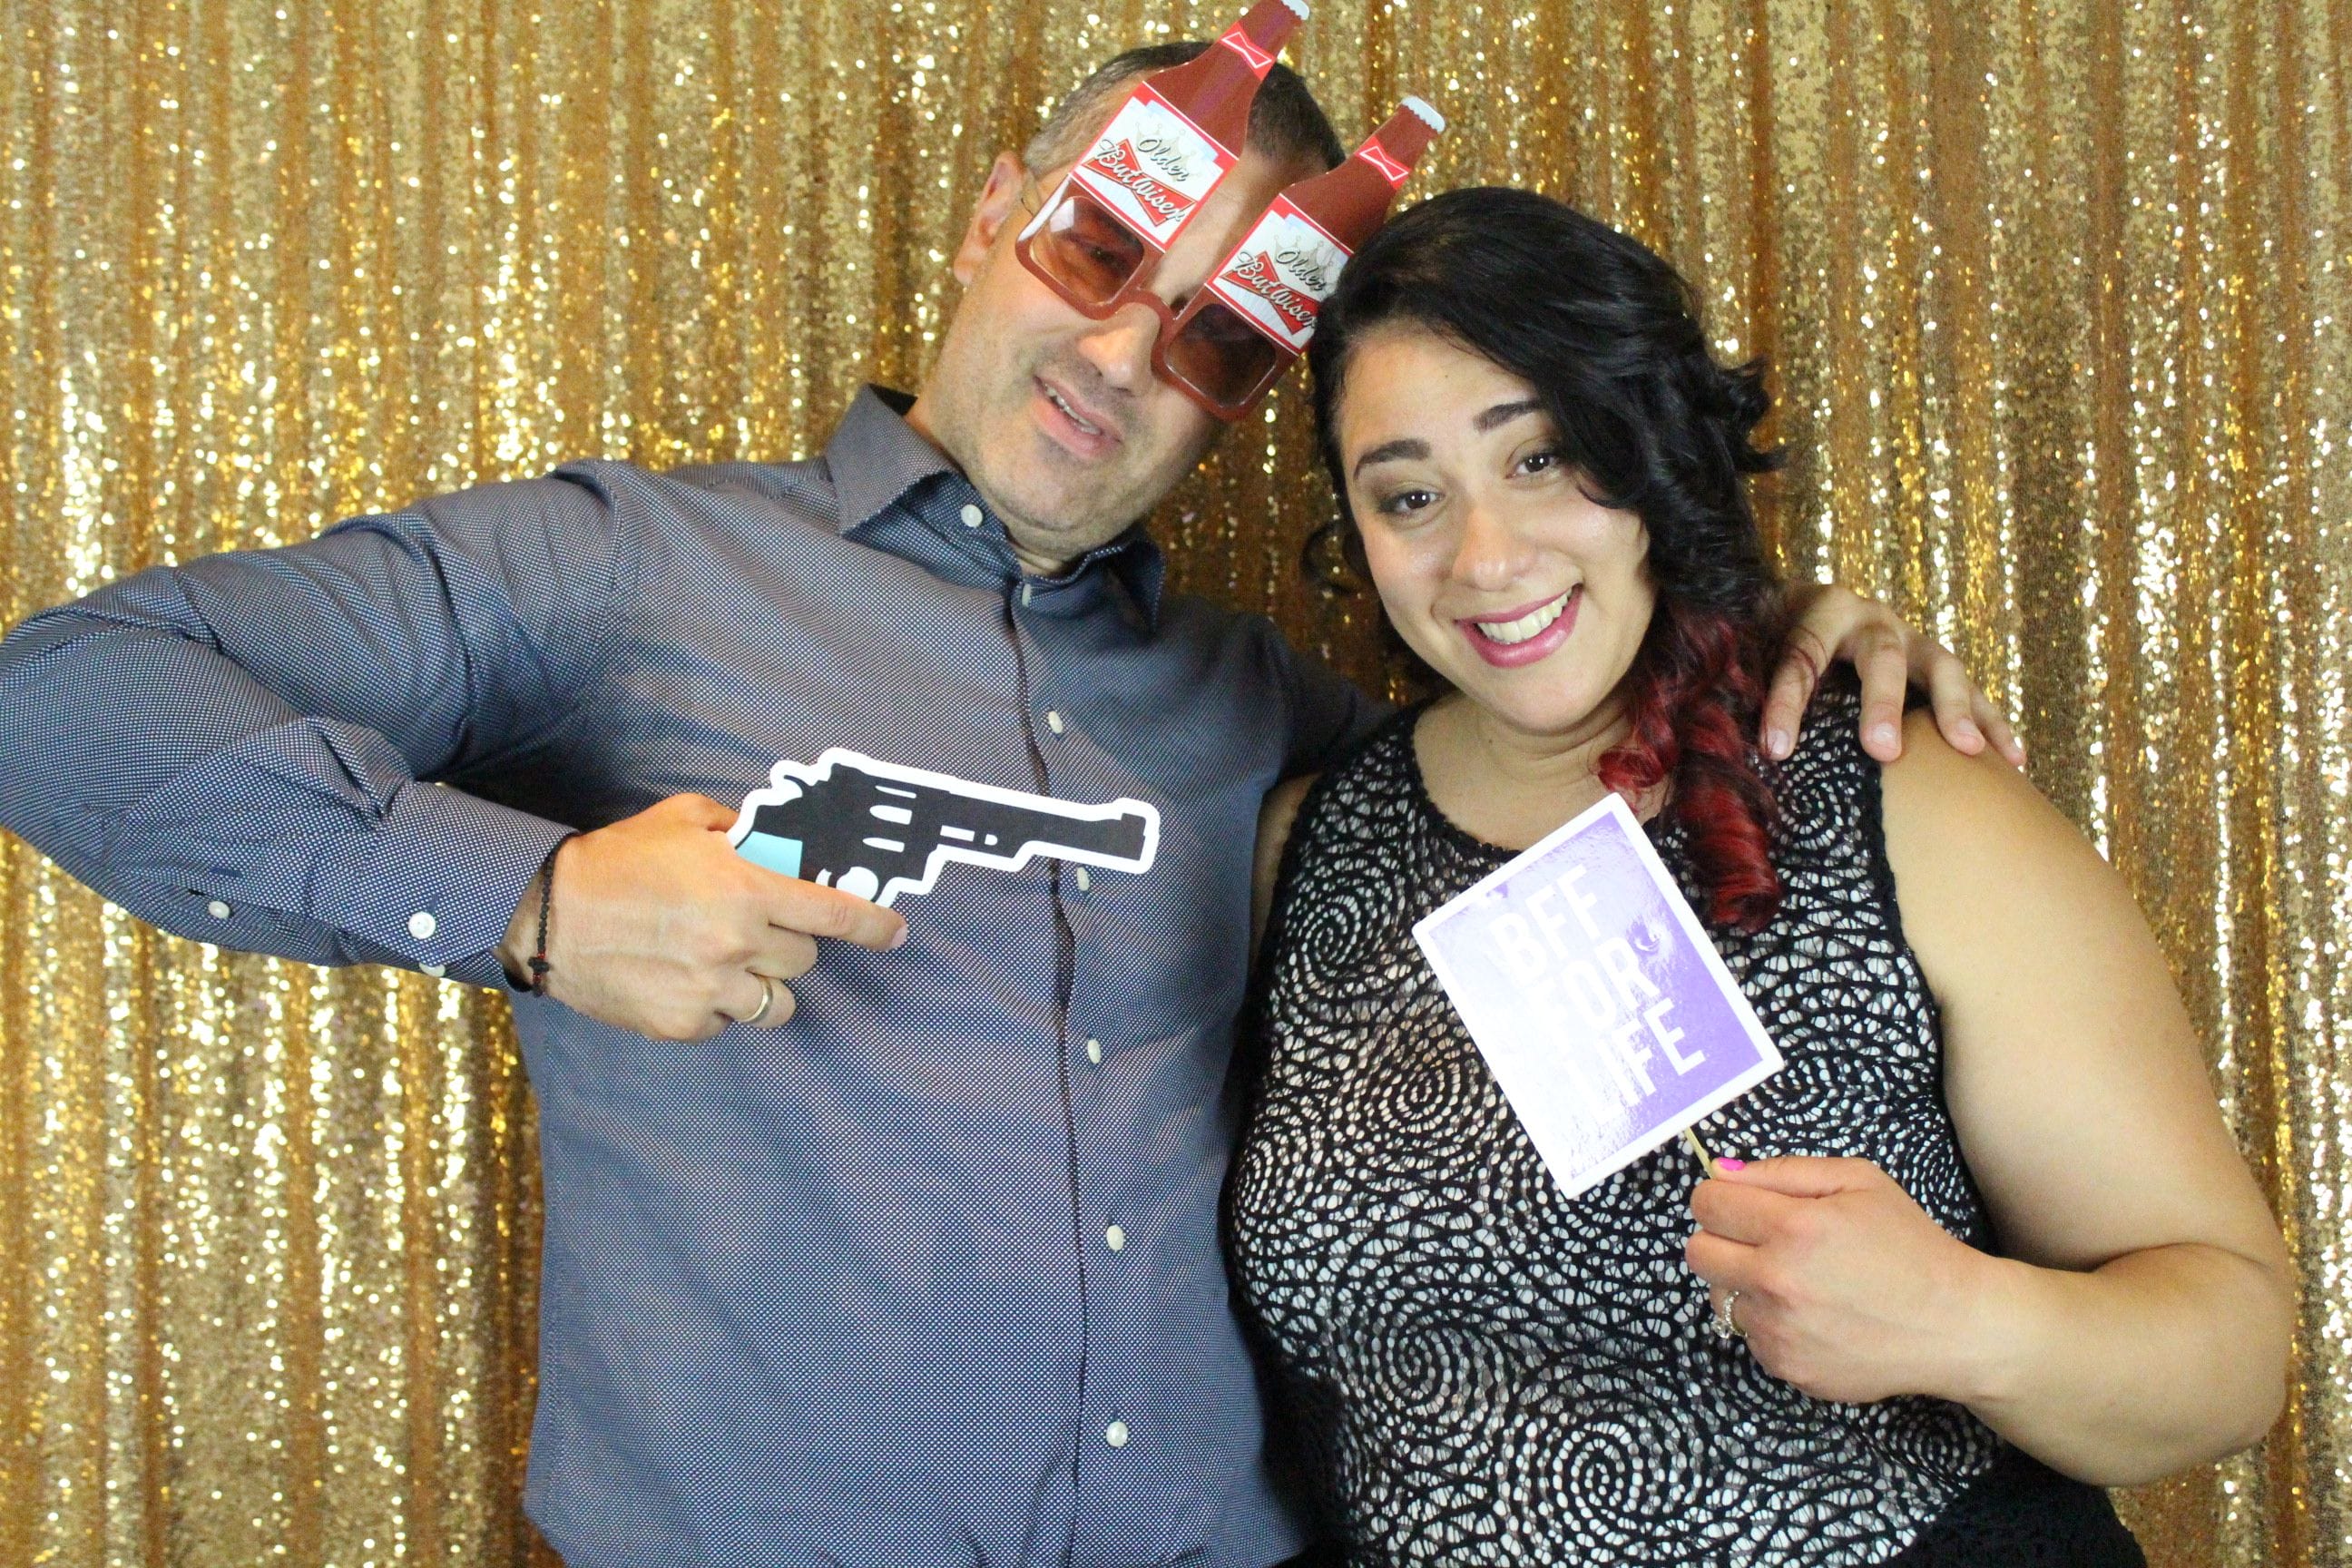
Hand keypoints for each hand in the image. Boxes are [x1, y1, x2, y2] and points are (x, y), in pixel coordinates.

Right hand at [497, 793, 907, 1039]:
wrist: (547, 913)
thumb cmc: (618, 859)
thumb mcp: (684, 819)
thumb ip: (741, 830)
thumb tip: (779, 841)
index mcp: (748, 888)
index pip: (836, 913)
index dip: (875, 925)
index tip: (896, 933)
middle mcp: (738, 942)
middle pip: (806, 959)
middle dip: (787, 942)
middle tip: (748, 927)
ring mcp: (712, 989)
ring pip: (777, 1003)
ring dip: (761, 983)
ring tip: (721, 961)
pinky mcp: (684, 1024)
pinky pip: (728, 1023)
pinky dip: (716, 1007)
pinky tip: (682, 980)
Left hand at [1685, 1156, 2002, 1405]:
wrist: (1954, 1324)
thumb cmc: (1910, 1245)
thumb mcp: (1859, 1182)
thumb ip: (1783, 1171)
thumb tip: (1722, 1173)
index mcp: (1793, 1228)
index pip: (1707, 1204)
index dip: (1719, 1198)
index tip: (1740, 1204)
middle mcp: (1777, 1282)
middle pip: (1698, 1253)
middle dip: (1720, 1239)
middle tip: (1759, 1240)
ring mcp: (1779, 1332)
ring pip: (1720, 1297)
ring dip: (1744, 1284)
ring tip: (1794, 1280)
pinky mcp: (1787, 1369)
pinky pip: (1749, 1336)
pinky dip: (1769, 1323)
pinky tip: (1812, 1314)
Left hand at [1764, 584, 2025, 767]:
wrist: (1806, 602)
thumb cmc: (1771, 636)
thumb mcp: (1751, 643)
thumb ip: (1738, 673)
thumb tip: (1708, 730)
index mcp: (1817, 608)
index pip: (1802, 654)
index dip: (1787, 701)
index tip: (1775, 747)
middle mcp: (1871, 619)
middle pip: (1881, 657)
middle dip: (1882, 704)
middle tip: (1882, 751)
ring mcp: (1911, 640)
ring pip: (1940, 667)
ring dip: (1955, 709)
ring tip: (1966, 750)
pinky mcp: (1936, 664)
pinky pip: (1975, 693)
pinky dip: (1994, 724)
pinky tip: (2015, 761)